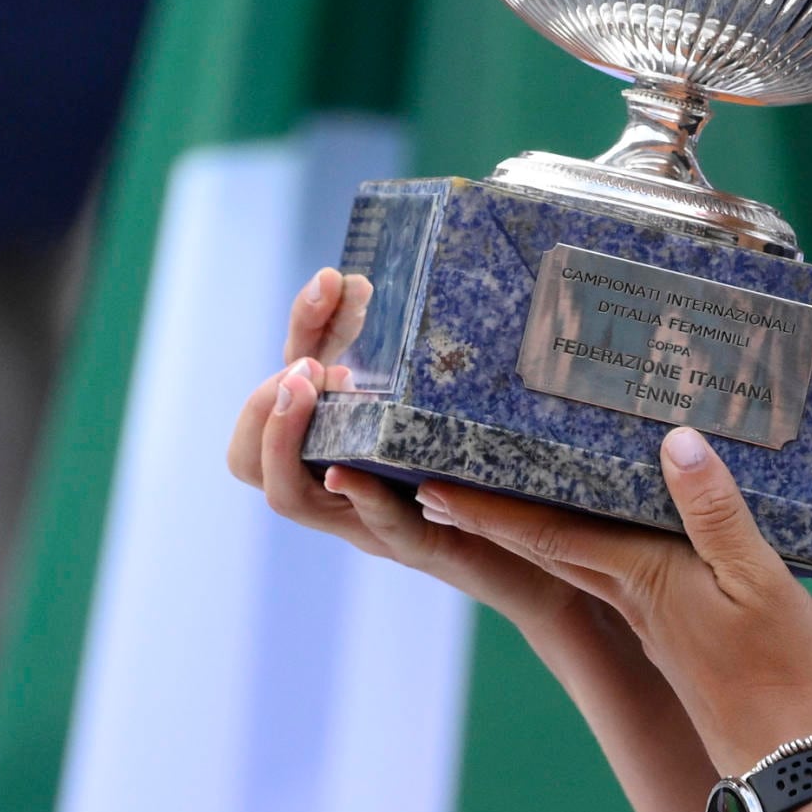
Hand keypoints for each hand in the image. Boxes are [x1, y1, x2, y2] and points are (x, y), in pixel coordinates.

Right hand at [226, 267, 603, 650]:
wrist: (560, 552)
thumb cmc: (506, 469)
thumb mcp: (464, 395)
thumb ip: (444, 345)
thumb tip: (452, 259)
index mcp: (347, 436)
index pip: (287, 381)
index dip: (301, 325)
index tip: (333, 278)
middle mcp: (345, 480)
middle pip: (251, 452)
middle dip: (263, 398)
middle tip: (305, 360)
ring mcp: (376, 520)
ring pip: (289, 495)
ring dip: (287, 439)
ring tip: (306, 389)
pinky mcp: (425, 549)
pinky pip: (376, 528)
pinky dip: (360, 497)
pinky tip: (350, 468)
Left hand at [419, 428, 811, 774]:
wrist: (787, 764)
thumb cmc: (781, 674)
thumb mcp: (760, 581)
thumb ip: (715, 513)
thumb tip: (674, 444)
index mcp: (643, 579)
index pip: (548, 534)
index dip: (488, 510)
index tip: (428, 487)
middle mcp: (632, 600)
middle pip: (545, 548)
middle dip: (489, 519)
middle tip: (434, 487)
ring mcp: (651, 625)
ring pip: (574, 565)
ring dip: (528, 534)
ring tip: (496, 502)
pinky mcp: (673, 641)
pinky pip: (610, 579)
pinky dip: (582, 551)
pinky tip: (598, 541)